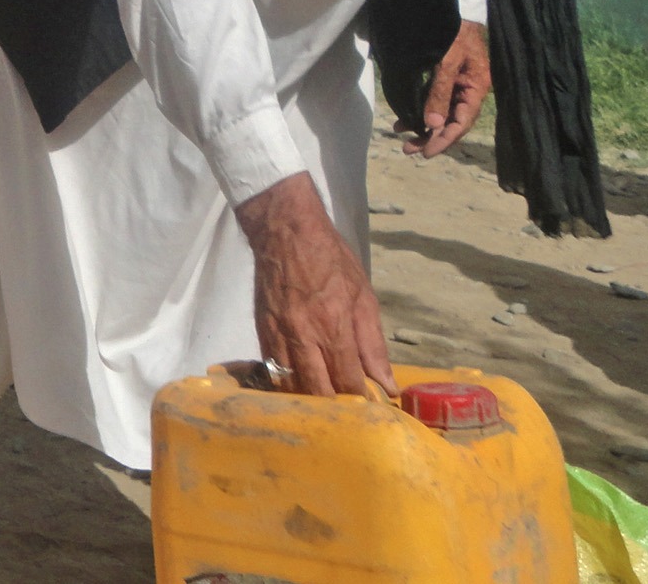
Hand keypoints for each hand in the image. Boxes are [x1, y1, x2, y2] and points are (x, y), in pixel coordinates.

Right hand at [235, 173, 396, 398]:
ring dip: (309, 398)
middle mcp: (303, 335)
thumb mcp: (363, 295)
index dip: (361, 398)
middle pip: (317, 389)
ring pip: (291, 384)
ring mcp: (278, 335)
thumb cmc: (331, 259)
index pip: (348, 379)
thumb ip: (373, 343)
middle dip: (334, 405)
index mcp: (333, 325)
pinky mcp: (261, 332)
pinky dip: (287, 382)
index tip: (372, 408)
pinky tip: (299, 386)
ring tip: (325, 405)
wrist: (284, 232)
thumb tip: (386, 383)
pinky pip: (273, 369)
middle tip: (348, 414)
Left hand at [396, 20, 490, 157]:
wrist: (451, 7)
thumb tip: (431, 124)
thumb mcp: (445, 61)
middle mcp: (469, 89)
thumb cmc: (452, 32)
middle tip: (408, 149)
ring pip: (440, 113)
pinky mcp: (446, 77)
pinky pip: (434, 100)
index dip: (443, 139)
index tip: (425, 152)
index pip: (461, 122)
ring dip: (422, 125)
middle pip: (451, 121)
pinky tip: (404, 119)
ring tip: (401, 135)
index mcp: (477, 87)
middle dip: (429, 136)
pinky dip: (420, 110)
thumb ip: (439, 92)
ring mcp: (458, 84)